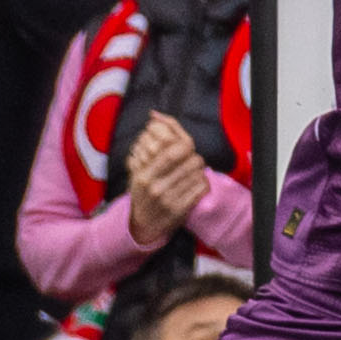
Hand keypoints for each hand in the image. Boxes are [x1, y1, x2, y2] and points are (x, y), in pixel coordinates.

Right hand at [121, 113, 204, 242]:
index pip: (173, 150)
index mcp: (144, 174)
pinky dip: (202, 182)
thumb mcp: (137, 167)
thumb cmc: (142, 190)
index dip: (184, 143)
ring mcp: (170, 200)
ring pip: (198, 173)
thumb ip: (148, 141)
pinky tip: (194, 183)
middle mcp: (156, 187)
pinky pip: (202, 188)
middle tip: (190, 159)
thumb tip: (156, 115)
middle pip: (190, 160)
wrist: (142, 224)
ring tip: (191, 171)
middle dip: (194, 156)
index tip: (183, 145)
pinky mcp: (182, 210)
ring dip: (198, 169)